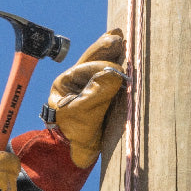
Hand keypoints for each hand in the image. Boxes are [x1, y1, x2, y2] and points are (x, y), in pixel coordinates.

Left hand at [46, 29, 125, 167]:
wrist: (76, 154)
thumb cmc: (75, 135)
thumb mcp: (83, 115)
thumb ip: (96, 93)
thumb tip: (113, 73)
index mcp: (66, 83)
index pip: (87, 68)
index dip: (103, 66)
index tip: (119, 70)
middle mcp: (76, 81)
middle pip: (92, 59)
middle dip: (105, 48)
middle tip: (118, 36)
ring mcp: (88, 86)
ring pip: (100, 63)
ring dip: (112, 53)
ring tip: (120, 37)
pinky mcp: (100, 93)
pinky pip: (109, 75)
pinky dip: (117, 65)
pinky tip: (125, 55)